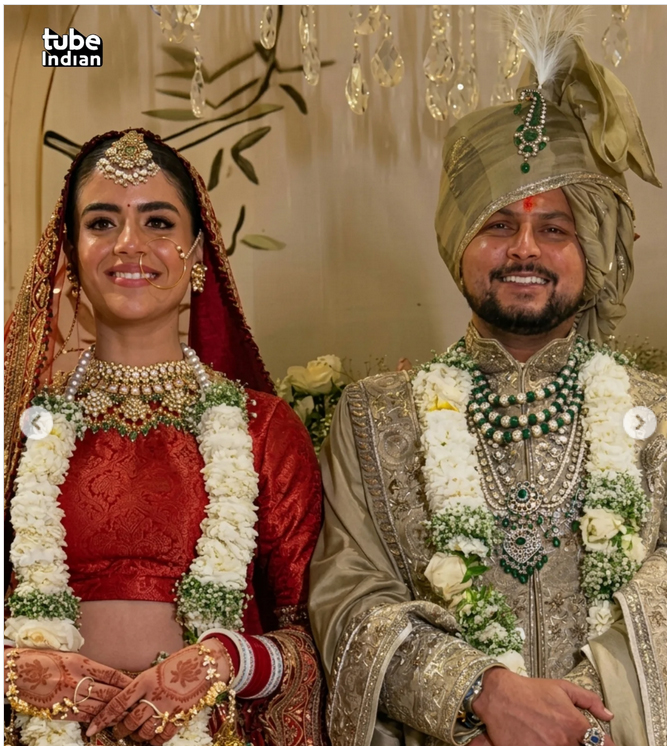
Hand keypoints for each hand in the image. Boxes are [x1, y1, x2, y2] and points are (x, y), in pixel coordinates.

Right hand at [5, 648, 132, 721]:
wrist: (16, 673)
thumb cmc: (41, 660)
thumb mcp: (68, 657)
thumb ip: (85, 666)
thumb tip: (102, 675)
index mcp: (82, 663)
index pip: (111, 674)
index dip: (125, 682)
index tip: (136, 686)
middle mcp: (78, 680)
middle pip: (108, 692)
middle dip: (124, 699)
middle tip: (138, 705)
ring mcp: (68, 697)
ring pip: (98, 707)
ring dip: (113, 712)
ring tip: (126, 717)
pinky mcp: (58, 710)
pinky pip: (82, 717)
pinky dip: (94, 720)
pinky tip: (103, 724)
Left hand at [86, 641, 230, 744]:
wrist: (207, 664)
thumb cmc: (181, 662)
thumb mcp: (157, 669)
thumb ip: (143, 686)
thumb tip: (128, 702)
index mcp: (145, 680)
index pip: (118, 703)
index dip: (103, 718)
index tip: (92, 728)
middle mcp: (154, 695)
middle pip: (129, 721)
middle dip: (120, 730)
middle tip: (117, 732)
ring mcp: (167, 707)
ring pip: (144, 732)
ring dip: (137, 737)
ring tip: (135, 735)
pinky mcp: (180, 716)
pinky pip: (162, 737)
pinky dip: (154, 741)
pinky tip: (152, 739)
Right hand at [472, 668, 615, 745]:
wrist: (499, 696)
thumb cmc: (530, 691)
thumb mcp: (562, 688)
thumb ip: (589, 700)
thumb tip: (608, 715)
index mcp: (574, 726)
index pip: (602, 745)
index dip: (607, 745)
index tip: (604, 744)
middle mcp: (563, 742)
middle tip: (575, 740)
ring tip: (557, 740)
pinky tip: (544, 743)